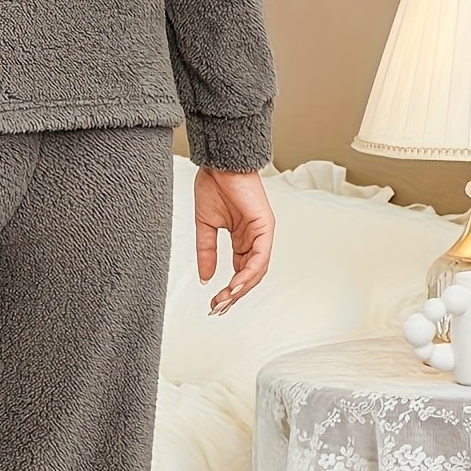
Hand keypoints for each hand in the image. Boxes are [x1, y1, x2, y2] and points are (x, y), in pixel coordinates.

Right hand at [194, 166, 274, 312]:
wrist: (218, 163)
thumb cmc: (214, 186)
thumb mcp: (206, 227)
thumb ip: (207, 252)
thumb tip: (205, 277)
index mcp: (243, 239)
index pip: (239, 271)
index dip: (228, 289)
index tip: (213, 302)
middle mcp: (255, 239)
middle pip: (249, 275)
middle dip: (234, 294)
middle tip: (218, 307)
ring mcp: (262, 234)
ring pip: (257, 270)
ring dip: (240, 288)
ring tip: (225, 300)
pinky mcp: (265, 227)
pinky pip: (260, 256)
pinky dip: (248, 272)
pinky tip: (235, 284)